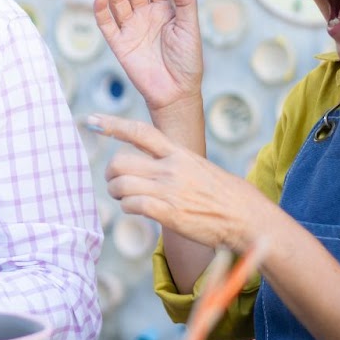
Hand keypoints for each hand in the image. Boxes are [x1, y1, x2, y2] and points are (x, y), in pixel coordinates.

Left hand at [91, 113, 269, 252]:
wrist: (248, 218)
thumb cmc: (229, 197)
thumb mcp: (202, 169)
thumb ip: (178, 164)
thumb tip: (160, 167)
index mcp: (180, 153)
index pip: (140, 132)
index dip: (113, 125)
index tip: (91, 121)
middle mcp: (172, 168)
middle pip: (120, 161)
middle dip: (111, 174)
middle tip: (116, 183)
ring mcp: (169, 190)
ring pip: (121, 184)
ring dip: (117, 193)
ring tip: (126, 199)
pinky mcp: (169, 213)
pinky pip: (133, 205)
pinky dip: (128, 208)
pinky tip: (137, 210)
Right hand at [93, 0, 203, 116]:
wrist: (176, 92)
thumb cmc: (188, 61)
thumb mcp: (190, 29)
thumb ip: (184, 2)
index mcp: (165, 7)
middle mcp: (146, 13)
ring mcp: (131, 27)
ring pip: (119, 1)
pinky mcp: (119, 43)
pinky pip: (106, 24)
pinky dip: (101, 11)